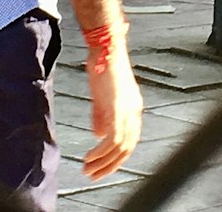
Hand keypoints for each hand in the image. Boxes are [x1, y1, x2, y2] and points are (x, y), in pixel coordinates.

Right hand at [84, 40, 142, 179]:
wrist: (105, 47)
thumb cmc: (103, 66)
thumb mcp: (103, 96)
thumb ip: (102, 116)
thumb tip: (99, 135)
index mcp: (133, 107)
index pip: (130, 140)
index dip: (117, 158)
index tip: (102, 168)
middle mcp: (134, 110)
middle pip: (127, 148)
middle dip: (110, 166)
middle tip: (93, 175)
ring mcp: (127, 109)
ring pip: (120, 147)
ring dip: (103, 162)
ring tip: (87, 169)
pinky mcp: (117, 108)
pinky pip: (113, 138)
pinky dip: (101, 152)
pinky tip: (90, 157)